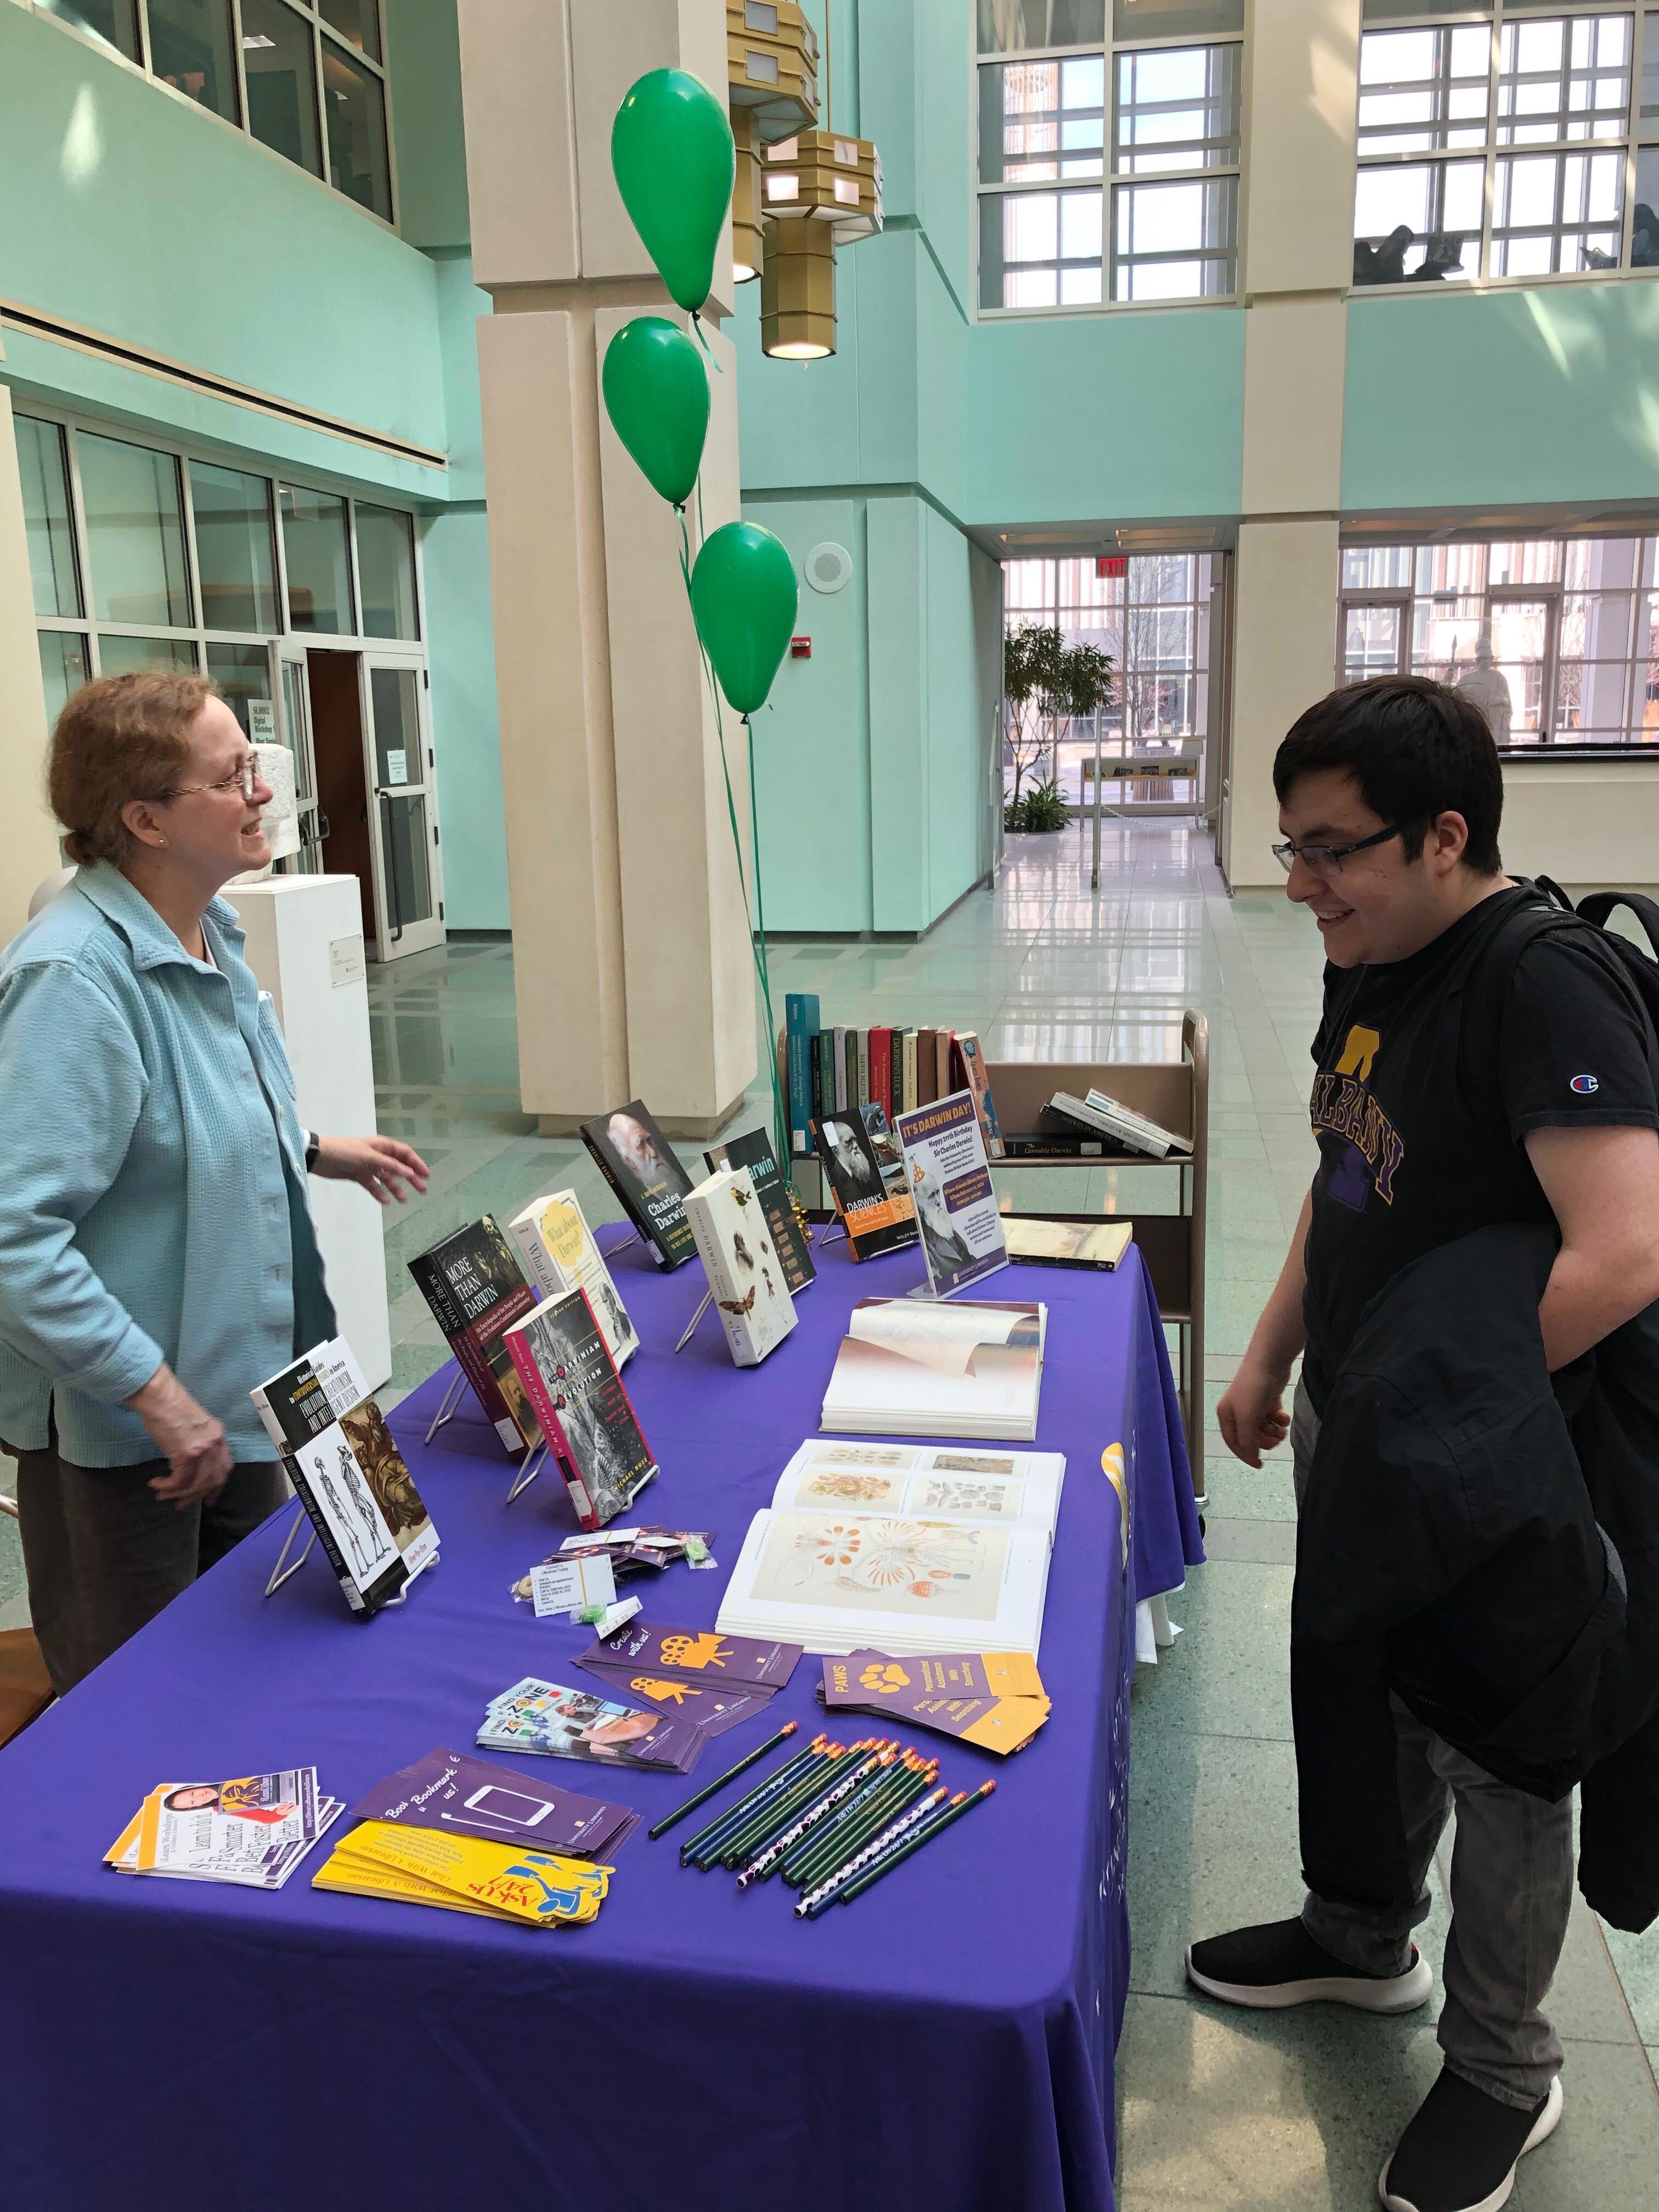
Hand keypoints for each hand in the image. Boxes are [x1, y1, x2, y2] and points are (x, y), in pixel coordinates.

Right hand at [129, 1364, 231, 1508]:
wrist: (160, 1397)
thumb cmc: (170, 1409)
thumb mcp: (194, 1428)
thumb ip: (199, 1445)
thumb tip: (190, 1467)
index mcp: (219, 1436)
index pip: (225, 1468)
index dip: (216, 1486)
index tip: (207, 1498)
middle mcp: (215, 1444)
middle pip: (212, 1481)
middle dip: (195, 1496)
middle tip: (180, 1504)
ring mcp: (203, 1449)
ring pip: (195, 1484)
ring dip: (177, 1494)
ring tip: (162, 1495)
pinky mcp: (187, 1454)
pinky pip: (179, 1481)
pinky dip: (167, 1486)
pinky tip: (156, 1484)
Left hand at [311, 1134, 429, 1205]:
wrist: (320, 1157)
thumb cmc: (345, 1151)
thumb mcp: (369, 1157)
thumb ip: (390, 1165)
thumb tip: (410, 1172)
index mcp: (382, 1146)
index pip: (405, 1154)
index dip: (416, 1163)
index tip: (426, 1175)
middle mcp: (378, 1156)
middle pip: (399, 1167)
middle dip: (411, 1178)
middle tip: (422, 1190)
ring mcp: (369, 1166)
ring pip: (387, 1178)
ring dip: (396, 1188)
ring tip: (404, 1200)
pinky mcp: (359, 1176)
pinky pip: (373, 1186)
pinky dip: (379, 1193)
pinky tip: (385, 1201)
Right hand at [1217, 1360, 1291, 1468]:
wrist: (1270, 1363)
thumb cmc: (1253, 1389)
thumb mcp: (1247, 1419)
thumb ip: (1247, 1440)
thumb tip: (1251, 1456)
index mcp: (1227, 1416)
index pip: (1234, 1443)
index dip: (1245, 1455)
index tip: (1259, 1464)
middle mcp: (1238, 1413)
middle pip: (1252, 1438)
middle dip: (1265, 1440)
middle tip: (1275, 1437)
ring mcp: (1254, 1407)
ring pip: (1264, 1430)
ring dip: (1274, 1431)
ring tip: (1279, 1426)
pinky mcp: (1268, 1402)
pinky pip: (1274, 1419)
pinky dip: (1279, 1420)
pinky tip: (1282, 1414)